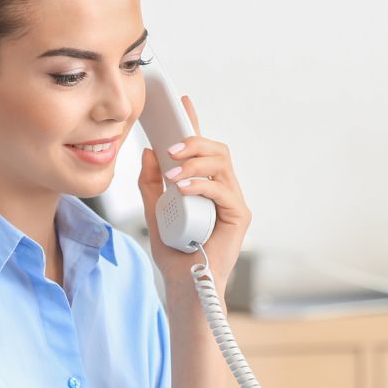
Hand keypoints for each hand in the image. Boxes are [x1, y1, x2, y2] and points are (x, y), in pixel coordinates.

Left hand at [137, 95, 250, 291]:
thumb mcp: (154, 212)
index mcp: (205, 185)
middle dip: (194, 142)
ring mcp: (233, 202)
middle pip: (217, 150)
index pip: (202, 148)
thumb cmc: (175, 252)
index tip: (183, 103)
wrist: (185, 284)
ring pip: (221, 165)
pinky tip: (184, 189)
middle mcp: (222, 189)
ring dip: (195, 163)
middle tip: (170, 149)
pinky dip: (202, 186)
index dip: (194, 124)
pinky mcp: (239, 216)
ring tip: (173, 173)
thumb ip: (151, 184)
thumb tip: (148, 153)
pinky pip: (223, 191)